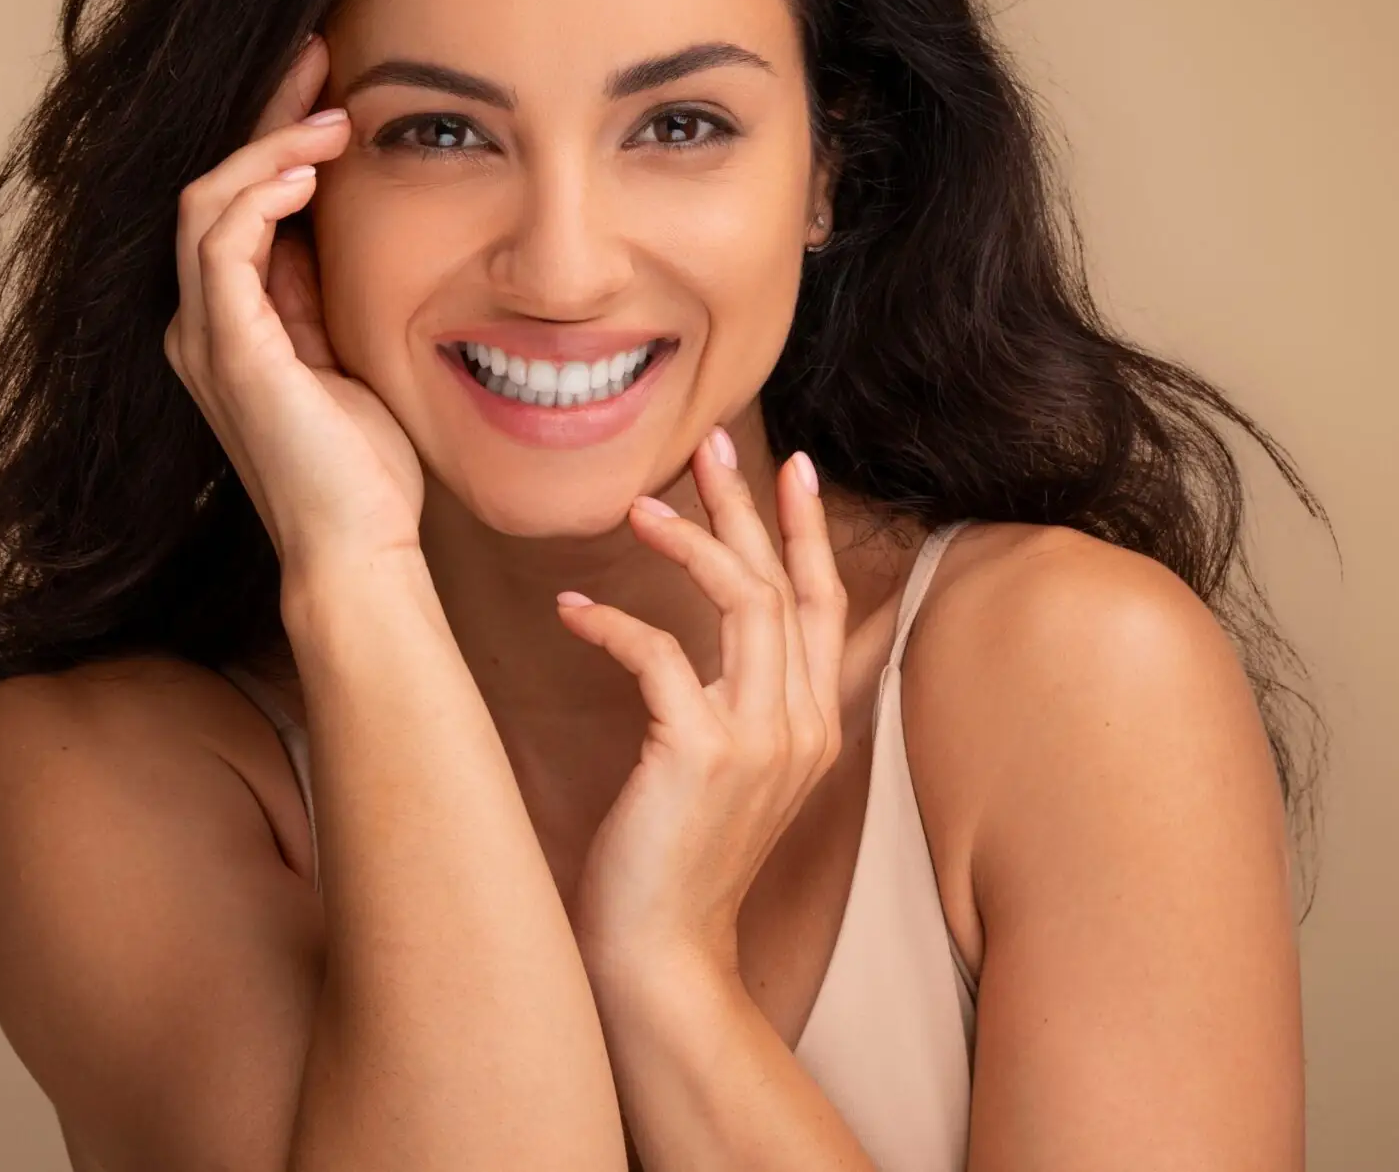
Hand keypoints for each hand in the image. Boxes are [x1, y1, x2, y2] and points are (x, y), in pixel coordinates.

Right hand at [163, 35, 423, 572]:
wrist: (358, 549)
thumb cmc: (364, 467)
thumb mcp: (347, 353)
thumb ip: (323, 290)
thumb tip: (331, 217)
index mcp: (230, 323)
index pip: (236, 202)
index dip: (276, 137)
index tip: (330, 86)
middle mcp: (201, 323)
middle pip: (212, 185)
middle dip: (266, 115)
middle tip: (320, 57)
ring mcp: (207, 336)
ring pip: (207, 202)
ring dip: (269, 145)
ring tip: (332, 114)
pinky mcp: (229, 350)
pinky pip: (223, 244)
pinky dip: (259, 195)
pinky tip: (308, 171)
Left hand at [555, 430, 848, 983]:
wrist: (661, 955)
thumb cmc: (675, 863)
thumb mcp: (729, 775)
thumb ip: (738, 707)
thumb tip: (713, 646)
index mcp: (814, 727)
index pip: (825, 606)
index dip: (808, 532)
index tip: (791, 466)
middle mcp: (801, 727)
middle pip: (785, 586)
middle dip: (748, 507)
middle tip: (709, 443)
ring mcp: (759, 741)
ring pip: (741, 604)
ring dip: (687, 542)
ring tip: (634, 506)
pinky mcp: (701, 754)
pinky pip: (661, 655)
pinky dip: (613, 622)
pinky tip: (572, 609)